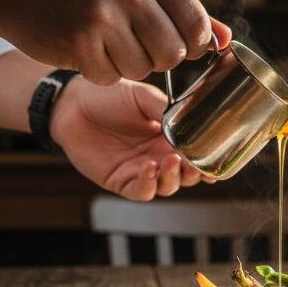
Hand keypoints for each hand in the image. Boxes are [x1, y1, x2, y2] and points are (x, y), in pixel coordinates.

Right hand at [0, 0, 231, 84]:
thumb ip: (180, 9)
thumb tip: (225, 39)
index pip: (196, 23)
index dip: (192, 45)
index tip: (176, 46)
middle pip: (173, 54)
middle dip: (157, 60)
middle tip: (131, 45)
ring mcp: (102, 13)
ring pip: (142, 69)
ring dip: (125, 66)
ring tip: (104, 42)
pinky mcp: (78, 40)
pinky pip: (109, 77)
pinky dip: (98, 72)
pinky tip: (82, 49)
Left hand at [50, 77, 212, 199]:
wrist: (72, 104)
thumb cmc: (107, 96)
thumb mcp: (143, 96)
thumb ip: (166, 111)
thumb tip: (190, 120)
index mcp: (170, 137)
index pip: (195, 155)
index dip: (207, 161)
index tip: (215, 160)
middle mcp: (159, 156)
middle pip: (187, 176)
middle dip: (194, 173)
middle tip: (192, 162)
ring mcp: (142, 170)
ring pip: (168, 186)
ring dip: (173, 178)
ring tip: (169, 161)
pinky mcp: (121, 182)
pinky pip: (143, 191)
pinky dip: (150, 184)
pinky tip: (148, 168)